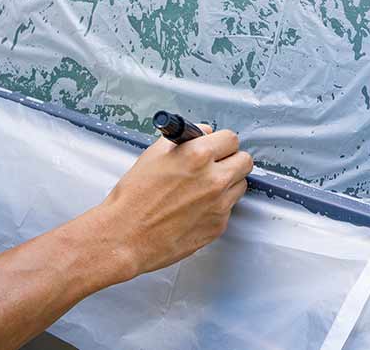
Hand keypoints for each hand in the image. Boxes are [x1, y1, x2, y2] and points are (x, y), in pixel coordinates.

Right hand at [97, 125, 253, 277]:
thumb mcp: (155, 154)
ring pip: (240, 185)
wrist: (125, 236)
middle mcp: (214, 179)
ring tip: (203, 188)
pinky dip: (217, 206)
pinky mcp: (218, 226)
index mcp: (198, 156)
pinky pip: (228, 208)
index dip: (221, 142)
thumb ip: (185, 140)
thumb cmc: (134, 198)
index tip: (216, 146)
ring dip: (227, 183)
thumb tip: (203, 134)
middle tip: (216, 164)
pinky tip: (196, 208)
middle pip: (245, 161)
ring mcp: (219, 205)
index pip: (231, 139)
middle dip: (231, 160)